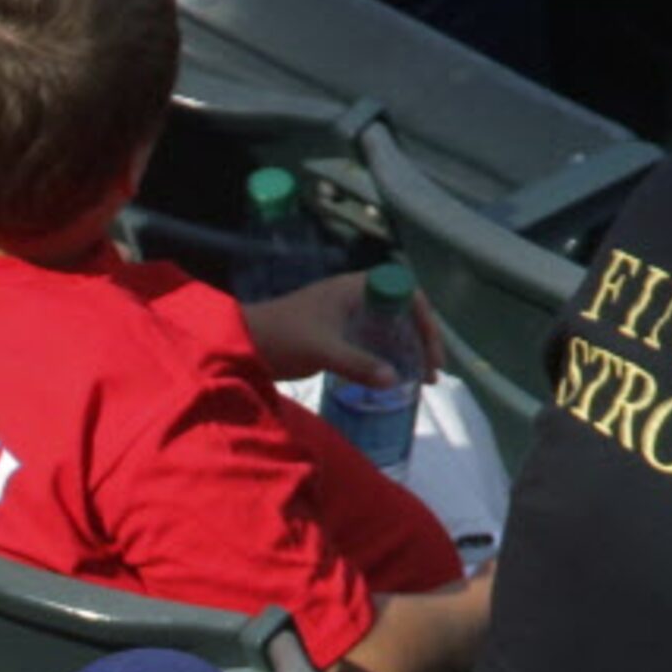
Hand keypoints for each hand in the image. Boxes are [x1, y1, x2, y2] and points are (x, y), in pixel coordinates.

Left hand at [239, 271, 442, 386]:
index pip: (405, 293)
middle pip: (402, 313)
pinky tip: (393, 382)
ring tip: (420, 382)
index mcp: (355, 289)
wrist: (240, 343)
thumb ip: (358, 364)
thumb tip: (394, 380)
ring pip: (388, 330)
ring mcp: (345, 316)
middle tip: (431, 374)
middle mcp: (355, 298)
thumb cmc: (279, 336)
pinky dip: (385, 360)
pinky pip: (370, 344)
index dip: (424, 320)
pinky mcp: (335, 335)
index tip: (429, 351)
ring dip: (405, 353)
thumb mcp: (322, 350)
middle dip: (420, 342)